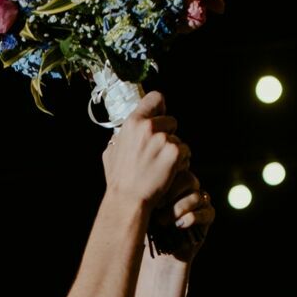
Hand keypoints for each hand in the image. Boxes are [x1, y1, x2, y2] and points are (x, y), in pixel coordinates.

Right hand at [101, 92, 187, 207]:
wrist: (128, 199)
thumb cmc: (119, 179)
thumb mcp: (111, 152)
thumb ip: (120, 137)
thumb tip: (122, 133)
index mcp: (133, 123)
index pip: (155, 98)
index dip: (160, 107)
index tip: (160, 115)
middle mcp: (149, 127)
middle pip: (171, 120)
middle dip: (169, 134)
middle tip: (158, 153)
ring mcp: (163, 139)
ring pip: (179, 139)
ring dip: (175, 151)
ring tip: (162, 166)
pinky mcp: (175, 152)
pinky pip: (186, 152)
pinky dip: (180, 162)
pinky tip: (168, 172)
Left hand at [149, 171, 215, 260]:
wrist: (161, 252)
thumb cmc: (151, 228)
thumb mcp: (146, 210)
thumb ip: (149, 196)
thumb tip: (147, 185)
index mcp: (175, 182)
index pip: (175, 171)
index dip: (165, 181)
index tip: (150, 195)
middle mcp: (190, 188)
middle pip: (189, 179)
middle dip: (172, 193)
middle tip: (158, 206)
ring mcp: (201, 201)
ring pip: (195, 197)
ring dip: (179, 208)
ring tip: (163, 221)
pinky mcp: (208, 215)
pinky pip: (206, 212)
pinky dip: (192, 218)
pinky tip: (180, 225)